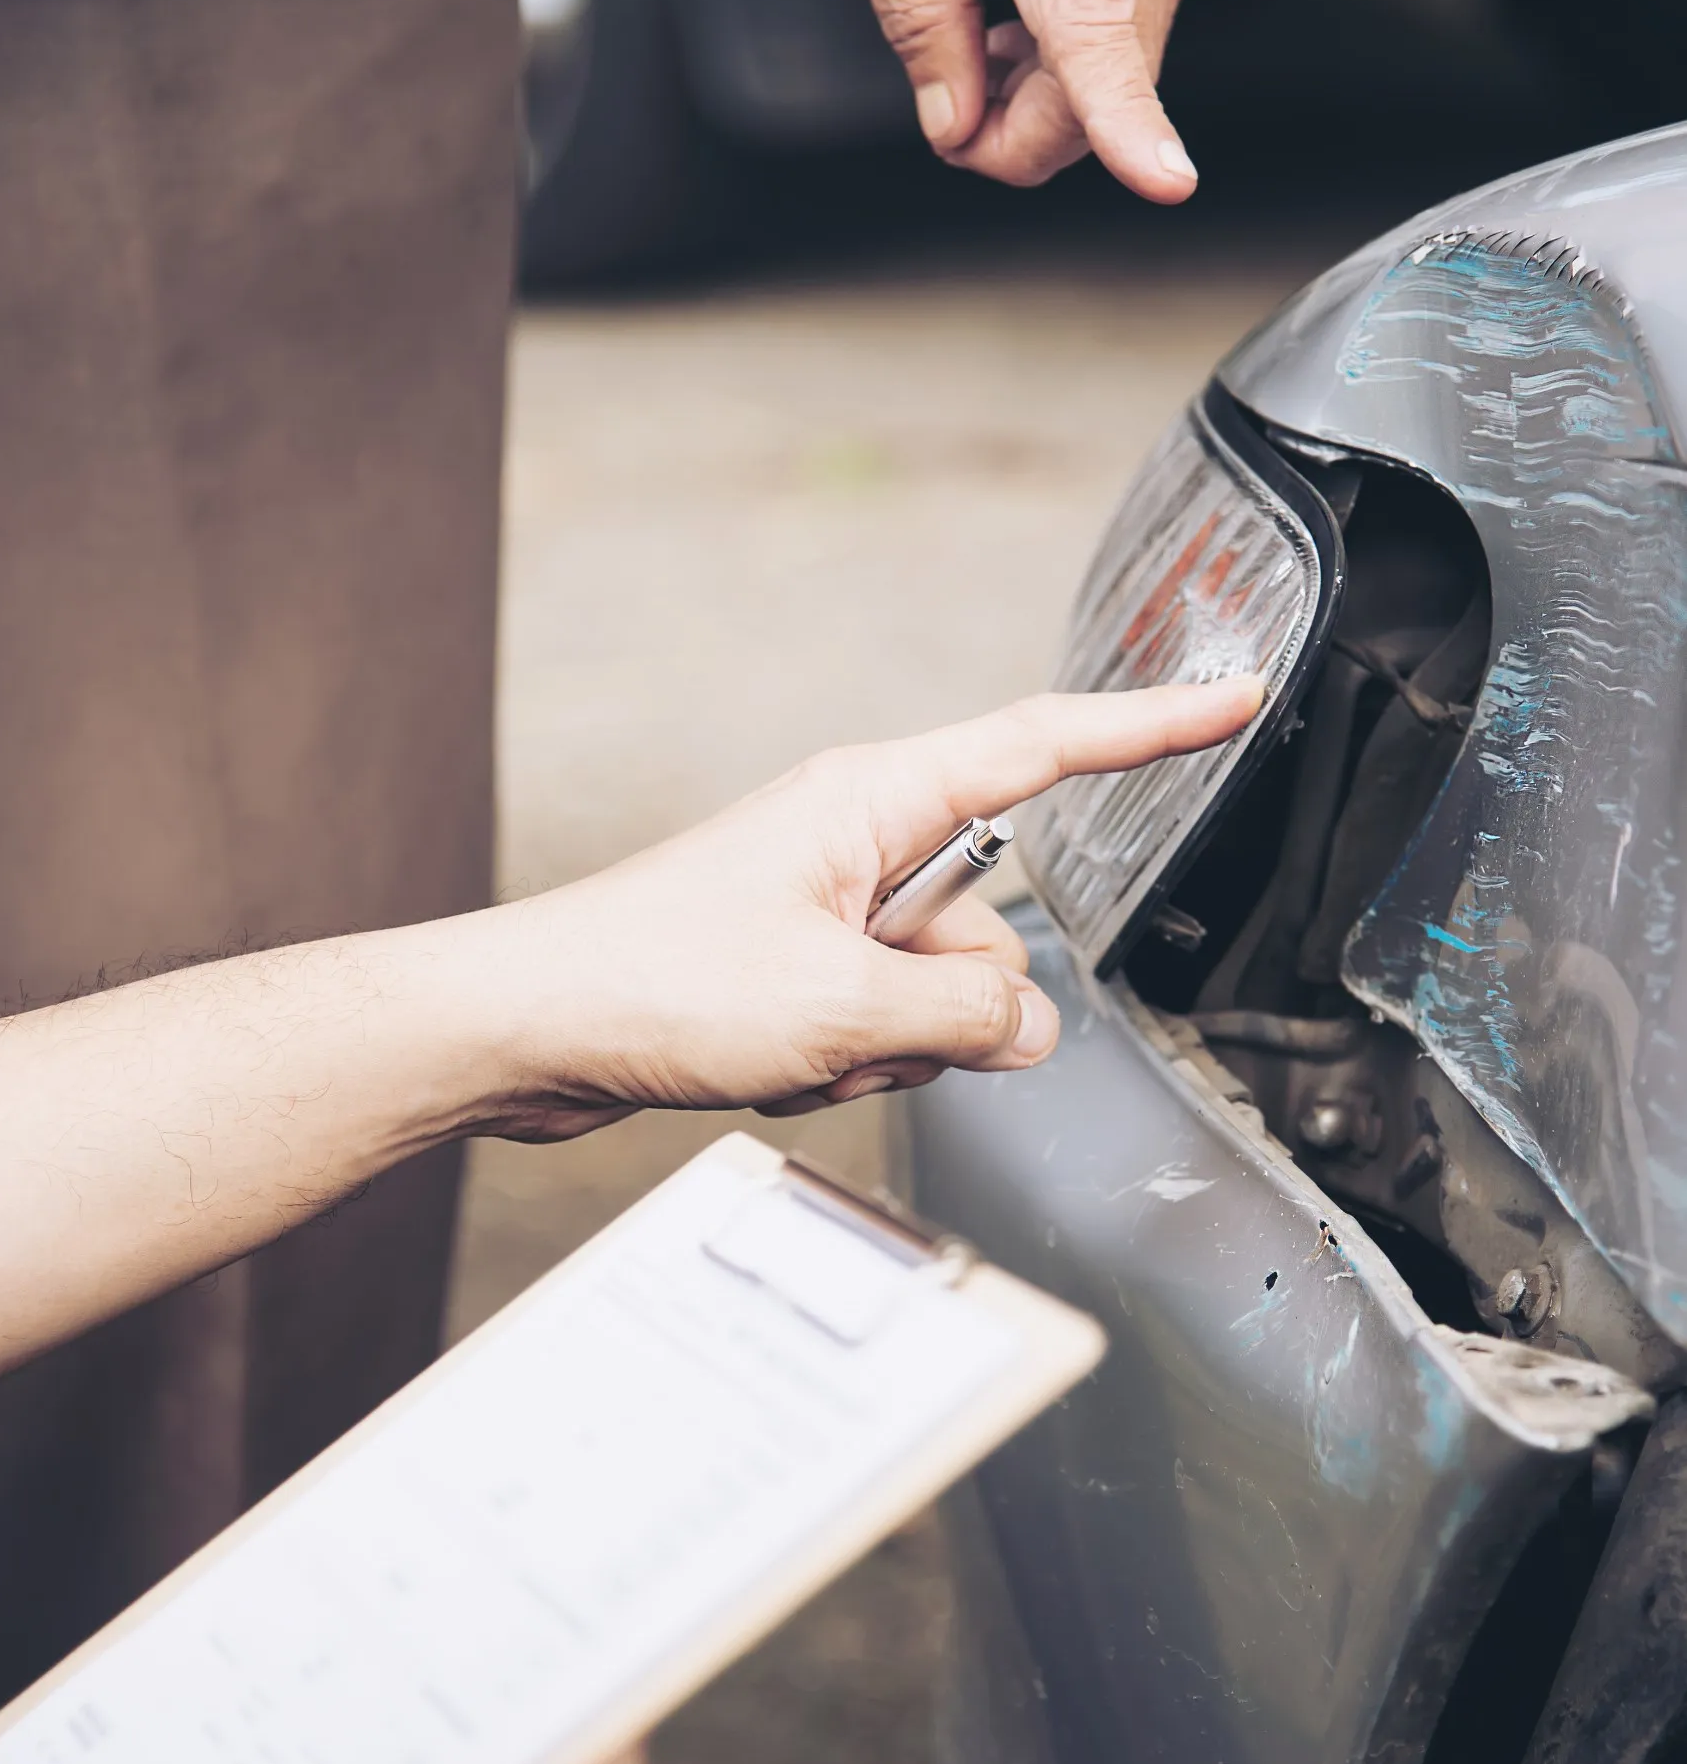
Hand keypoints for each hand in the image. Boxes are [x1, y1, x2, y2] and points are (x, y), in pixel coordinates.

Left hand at [486, 678, 1260, 1138]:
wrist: (530, 1028)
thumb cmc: (650, 980)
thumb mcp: (840, 1003)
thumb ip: (969, 1008)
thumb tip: (1034, 1022)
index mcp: (871, 801)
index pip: (1042, 747)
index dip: (1149, 727)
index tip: (1232, 698)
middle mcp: (854, 842)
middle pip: (990, 922)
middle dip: (949, 1002)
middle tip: (857, 1026)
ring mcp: (825, 908)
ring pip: (935, 992)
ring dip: (883, 1046)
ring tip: (788, 1048)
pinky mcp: (796, 967)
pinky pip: (874, 1025)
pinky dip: (837, 1062)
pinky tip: (763, 1065)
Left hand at [850, 0, 1192, 192]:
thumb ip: (917, 16)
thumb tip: (952, 126)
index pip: (1100, 40)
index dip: (1135, 123)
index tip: (1168, 182)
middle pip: (1103, 84)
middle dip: (1021, 134)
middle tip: (946, 113)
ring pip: (1120, 62)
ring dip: (1042, 95)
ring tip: (971, 40)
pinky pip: (1125, 19)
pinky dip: (1066, 51)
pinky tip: (1011, 19)